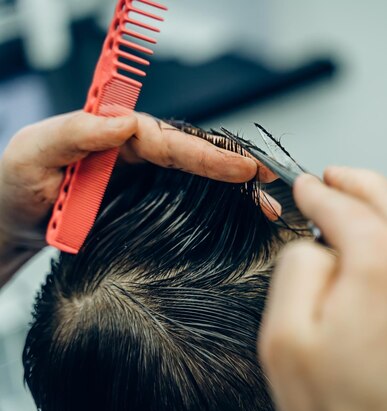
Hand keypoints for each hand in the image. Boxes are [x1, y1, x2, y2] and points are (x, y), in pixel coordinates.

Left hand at [0, 111, 279, 285]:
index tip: (243, 168)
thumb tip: (122, 123)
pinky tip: (238, 213)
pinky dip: (216, 203)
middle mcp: (132, 151)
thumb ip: (73, 133)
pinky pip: (186, 196)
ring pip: (196, 175)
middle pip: (194, 153)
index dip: (209, 154)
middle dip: (237, 166)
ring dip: (235, 188)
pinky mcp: (143, 199)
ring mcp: (141, 176)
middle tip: (273, 182)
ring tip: (267, 204)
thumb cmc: (14, 187)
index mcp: (113, 134)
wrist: (9, 224)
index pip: (169, 140)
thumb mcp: (32, 153)